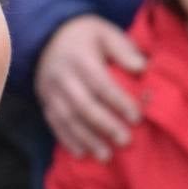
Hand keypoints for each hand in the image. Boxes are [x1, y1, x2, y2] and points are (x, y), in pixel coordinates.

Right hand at [36, 14, 145, 160]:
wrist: (47, 36)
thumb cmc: (85, 36)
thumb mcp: (105, 33)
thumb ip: (123, 49)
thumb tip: (142, 68)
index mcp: (80, 58)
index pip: (101, 83)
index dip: (118, 102)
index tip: (136, 118)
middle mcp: (62, 76)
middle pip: (84, 105)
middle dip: (105, 125)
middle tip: (125, 140)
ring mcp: (50, 91)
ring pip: (68, 119)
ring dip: (87, 139)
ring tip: (106, 156)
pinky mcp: (45, 101)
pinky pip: (54, 124)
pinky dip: (67, 140)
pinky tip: (82, 154)